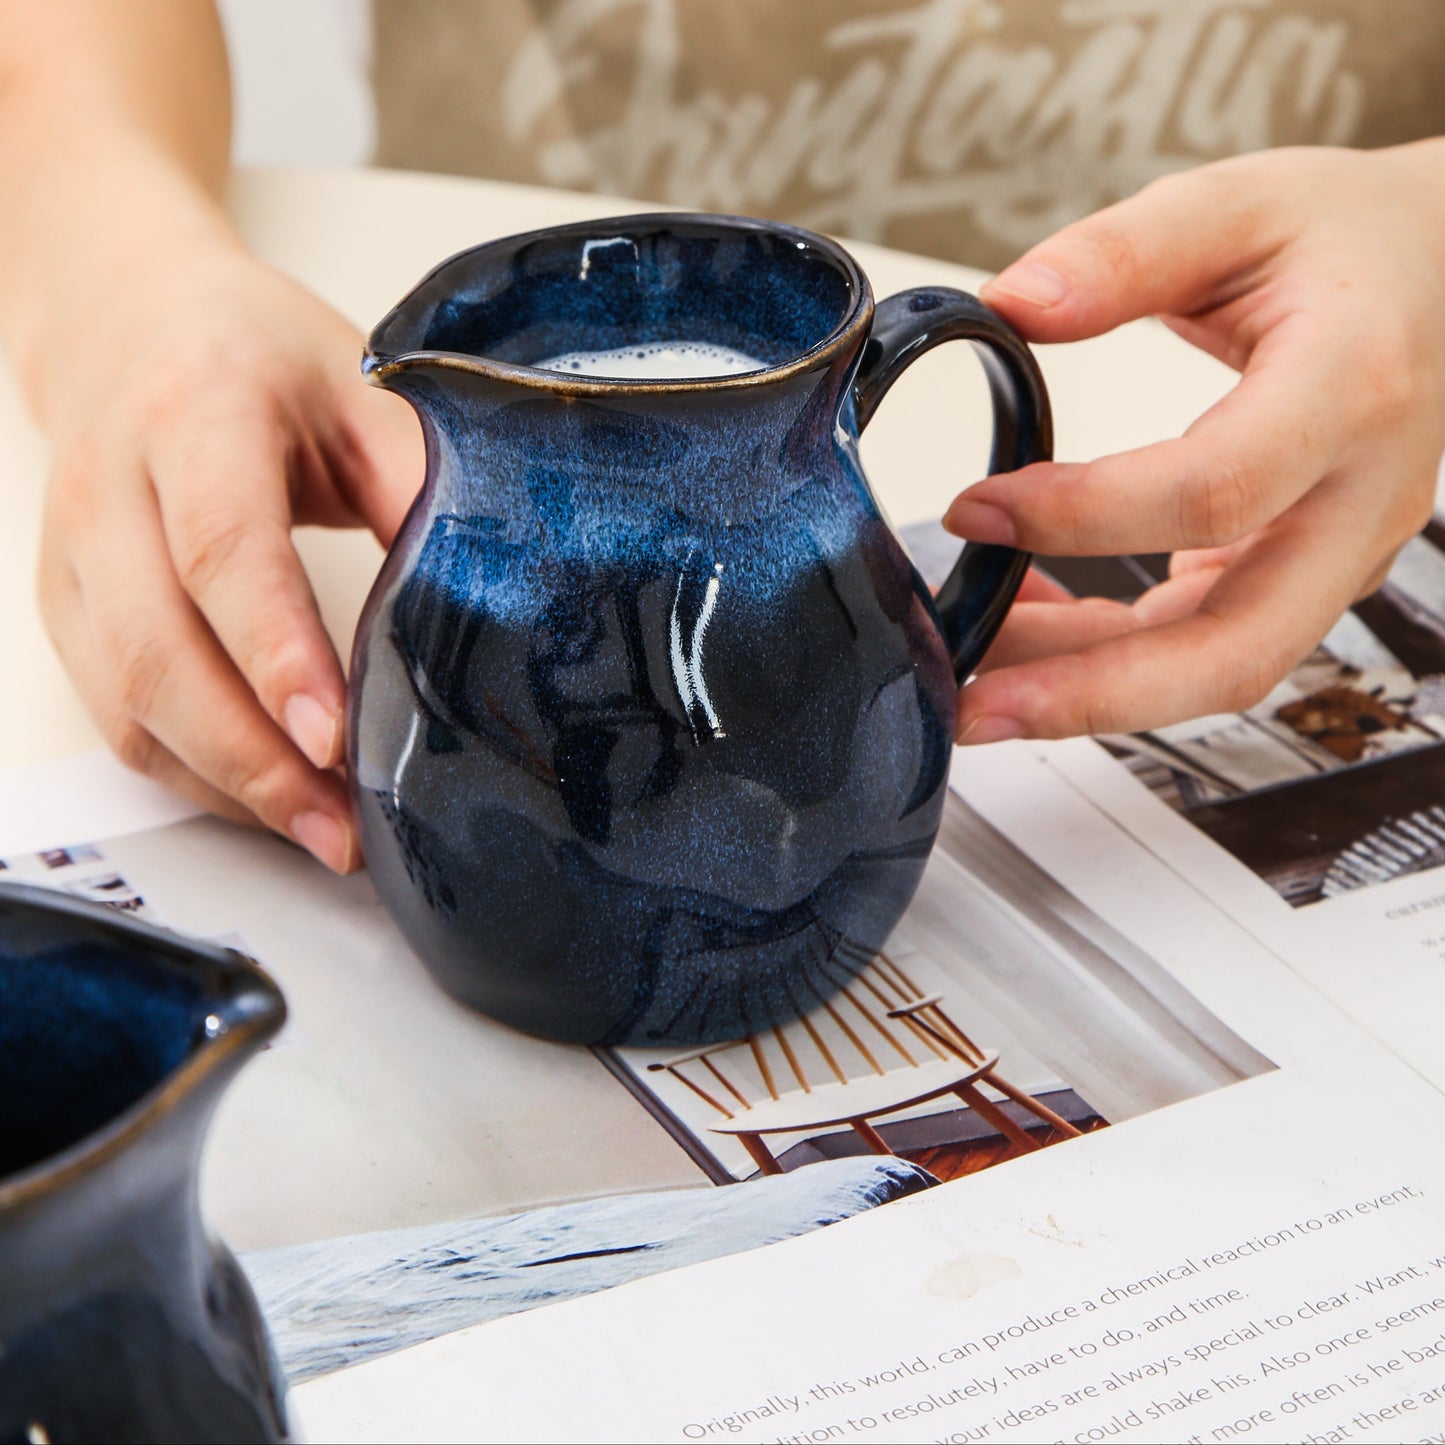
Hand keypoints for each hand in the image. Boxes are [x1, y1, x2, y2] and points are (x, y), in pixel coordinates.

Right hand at [36, 238, 421, 869]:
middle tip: (345, 828)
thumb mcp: (359, 385)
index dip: (276, 653)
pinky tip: (268, 802)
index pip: (223, 548)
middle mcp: (110, 490)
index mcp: (196, 414)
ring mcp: (72, 557)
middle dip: (254, 758)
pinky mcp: (65, 610)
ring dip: (227, 785)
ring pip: (126, 701)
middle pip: (158, 649)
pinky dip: (193, 776)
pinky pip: (116, 718)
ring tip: (325, 836)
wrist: (125, 321)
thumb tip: (496, 588)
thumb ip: (417, 481)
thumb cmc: (254, 356)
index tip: (334, 738)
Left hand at [949, 142, 1444, 743]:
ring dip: (1089, 692)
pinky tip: (1038, 625)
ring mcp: (1343, 553)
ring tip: (977, 677)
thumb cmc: (1352, 241)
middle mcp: (1361, 498)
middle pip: (1234, 647)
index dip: (1083, 517)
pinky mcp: (1309, 576)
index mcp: (1352, 389)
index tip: (976, 508)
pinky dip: (1117, 656)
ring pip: (1219, 667)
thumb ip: (1123, 253)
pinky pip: (1211, 644)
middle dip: (1091, 696)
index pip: (1215, 489)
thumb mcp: (1238, 204)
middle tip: (974, 707)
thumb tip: (1013, 302)